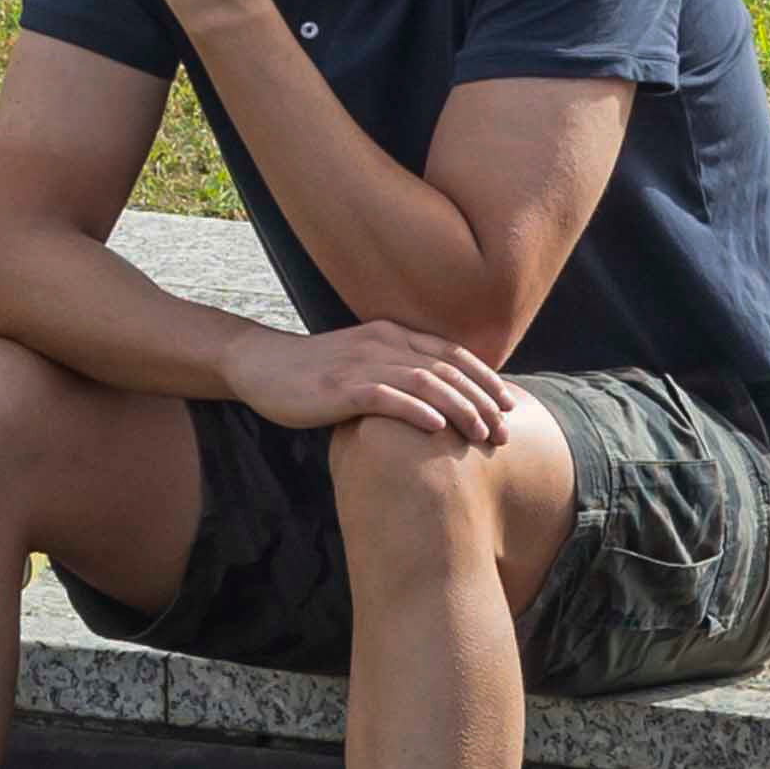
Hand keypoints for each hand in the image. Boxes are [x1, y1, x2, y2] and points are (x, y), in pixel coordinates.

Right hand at [231, 319, 521, 445]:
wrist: (261, 366)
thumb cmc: (314, 373)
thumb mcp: (362, 363)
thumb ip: (395, 371)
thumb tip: (437, 400)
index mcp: (391, 334)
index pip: (451, 354)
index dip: (485, 379)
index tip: (508, 405)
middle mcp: (383, 343)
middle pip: (447, 369)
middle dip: (482, 401)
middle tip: (504, 432)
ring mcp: (362, 363)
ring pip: (425, 382)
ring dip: (460, 409)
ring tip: (481, 434)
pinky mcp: (341, 386)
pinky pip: (387, 397)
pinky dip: (417, 411)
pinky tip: (438, 429)